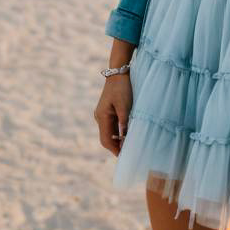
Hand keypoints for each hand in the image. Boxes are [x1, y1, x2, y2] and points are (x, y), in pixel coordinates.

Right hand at [95, 39, 135, 156]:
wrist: (118, 72)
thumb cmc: (122, 88)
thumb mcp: (125, 106)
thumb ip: (124, 123)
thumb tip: (124, 139)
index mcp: (102, 117)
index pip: (106, 140)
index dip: (115, 149)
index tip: (125, 156)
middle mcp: (99, 117)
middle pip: (106, 138)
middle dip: (116, 146)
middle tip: (129, 153)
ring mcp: (102, 114)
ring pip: (108, 132)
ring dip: (117, 139)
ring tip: (129, 145)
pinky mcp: (107, 111)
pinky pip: (111, 126)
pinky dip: (117, 132)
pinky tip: (126, 133)